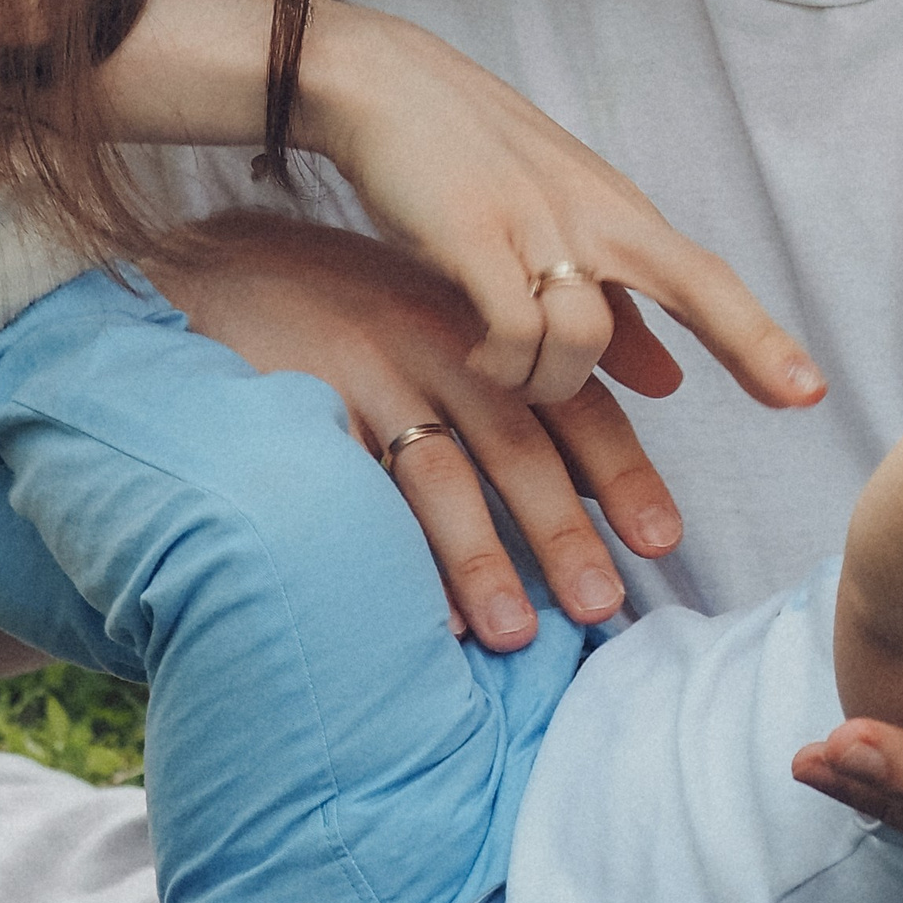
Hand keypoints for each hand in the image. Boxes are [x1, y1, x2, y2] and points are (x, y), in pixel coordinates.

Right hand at [144, 209, 679, 651]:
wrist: (231, 269)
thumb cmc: (371, 307)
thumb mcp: (469, 314)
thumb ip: (561, 356)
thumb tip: (671, 378)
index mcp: (492, 331)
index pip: (575, 404)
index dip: (623, 474)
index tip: (663, 543)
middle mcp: (439, 347)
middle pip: (516, 446)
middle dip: (562, 531)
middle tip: (601, 605)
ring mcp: (366, 374)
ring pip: (437, 474)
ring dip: (479, 557)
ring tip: (516, 633)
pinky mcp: (299, 403)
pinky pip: (352, 487)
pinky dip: (386, 550)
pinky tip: (414, 611)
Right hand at [300, 6, 825, 410]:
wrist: (382, 83)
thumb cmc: (471, 165)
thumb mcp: (552, 233)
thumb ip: (611, 314)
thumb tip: (672, 384)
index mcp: (616, 215)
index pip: (706, 278)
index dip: (760, 337)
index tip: (811, 392)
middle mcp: (591, 214)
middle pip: (693, 281)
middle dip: (752, 341)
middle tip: (798, 398)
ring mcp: (533, 220)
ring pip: (583, 336)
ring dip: (553, 384)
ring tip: (514, 378)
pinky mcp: (468, 234)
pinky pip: (512, 329)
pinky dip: (502, 365)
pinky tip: (478, 361)